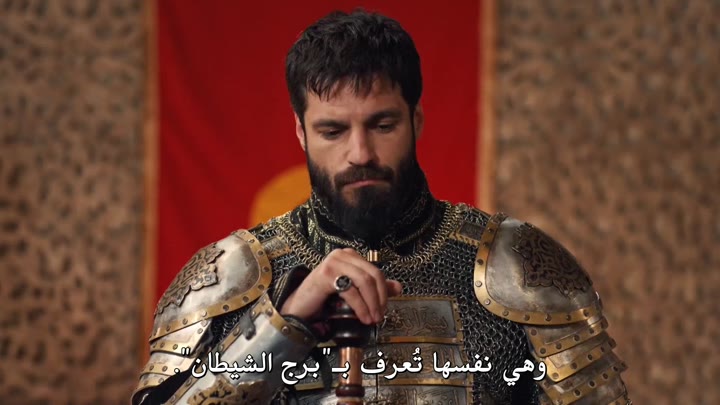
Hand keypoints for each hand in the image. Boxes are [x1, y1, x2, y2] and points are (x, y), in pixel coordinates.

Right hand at [279, 248, 402, 324]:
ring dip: (372, 303)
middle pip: (372, 274)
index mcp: (349, 256)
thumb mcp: (352, 291)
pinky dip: (361, 307)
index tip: (384, 307)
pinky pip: (351, 290)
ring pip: (364, 281)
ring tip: (373, 318)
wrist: (298, 309)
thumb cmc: (323, 299)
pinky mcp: (326, 274)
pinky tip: (363, 317)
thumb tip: (398, 287)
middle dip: (380, 297)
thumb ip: (373, 288)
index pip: (376, 271)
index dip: (384, 290)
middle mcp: (342, 255)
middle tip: (380, 315)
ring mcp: (333, 262)